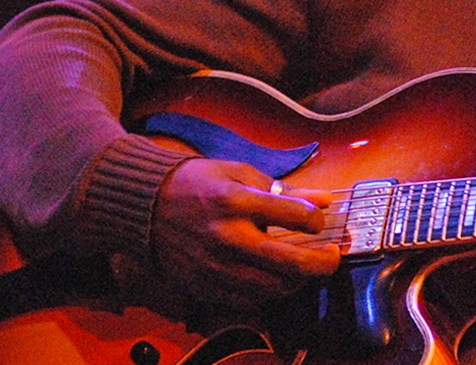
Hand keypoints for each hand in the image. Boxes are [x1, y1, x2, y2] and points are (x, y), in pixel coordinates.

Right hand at [151, 158, 341, 307]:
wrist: (143, 206)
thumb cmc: (195, 184)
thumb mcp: (239, 173)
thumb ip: (284, 189)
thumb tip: (324, 200)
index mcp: (234, 202)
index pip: (296, 216)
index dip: (318, 220)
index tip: (319, 220)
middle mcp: (226, 237)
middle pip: (291, 264)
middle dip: (323, 263)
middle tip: (332, 257)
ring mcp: (215, 266)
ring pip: (274, 288)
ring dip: (298, 281)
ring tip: (304, 268)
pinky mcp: (205, 285)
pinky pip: (250, 301)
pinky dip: (270, 293)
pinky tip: (275, 278)